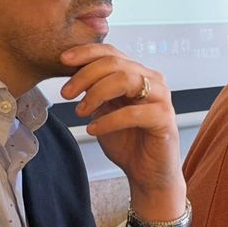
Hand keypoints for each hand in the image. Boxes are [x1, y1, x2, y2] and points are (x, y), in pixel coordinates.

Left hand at [59, 44, 183, 220]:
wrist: (147, 173)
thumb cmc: (128, 142)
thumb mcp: (103, 110)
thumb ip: (94, 91)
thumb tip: (71, 73)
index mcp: (138, 74)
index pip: (112, 53)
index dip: (86, 53)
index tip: (63, 60)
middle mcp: (153, 80)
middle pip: (115, 63)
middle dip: (85, 76)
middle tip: (66, 93)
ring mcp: (161, 98)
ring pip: (125, 80)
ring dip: (96, 94)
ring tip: (80, 112)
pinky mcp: (164, 119)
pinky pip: (132, 113)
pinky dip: (108, 120)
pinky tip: (93, 129)